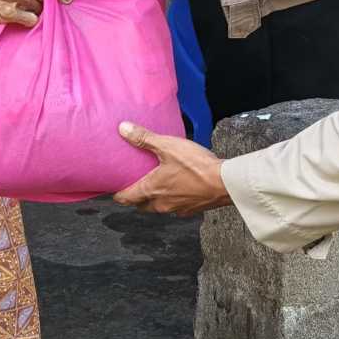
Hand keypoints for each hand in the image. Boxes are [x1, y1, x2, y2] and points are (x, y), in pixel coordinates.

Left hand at [112, 122, 230, 215]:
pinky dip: (173, 199)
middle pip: (141, 205)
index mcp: (151, 190)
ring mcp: (177, 209)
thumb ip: (144, 138)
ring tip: (157, 184)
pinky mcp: (192, 209)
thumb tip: (123, 129)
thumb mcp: (168, 146)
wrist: (225, 183)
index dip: (117, 194)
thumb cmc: (196, 166)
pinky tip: (179, 187)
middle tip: (135, 184)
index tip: (113, 189)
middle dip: (136, 197)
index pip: (126, 198)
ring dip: (155, 199)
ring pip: (159, 207)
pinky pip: (176, 207)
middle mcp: (161, 204)